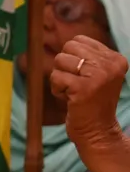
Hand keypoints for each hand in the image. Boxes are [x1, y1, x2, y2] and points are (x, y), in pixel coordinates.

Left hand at [54, 34, 129, 149]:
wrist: (98, 130)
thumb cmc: (91, 100)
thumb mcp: (97, 73)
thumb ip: (86, 55)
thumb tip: (69, 40)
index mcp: (116, 58)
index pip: (79, 40)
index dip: (73, 58)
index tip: (85, 76)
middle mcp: (110, 65)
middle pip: (67, 48)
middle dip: (65, 66)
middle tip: (78, 84)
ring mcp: (98, 76)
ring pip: (60, 61)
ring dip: (60, 78)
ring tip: (75, 92)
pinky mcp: (83, 88)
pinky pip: (55, 77)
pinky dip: (57, 89)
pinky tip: (71, 100)